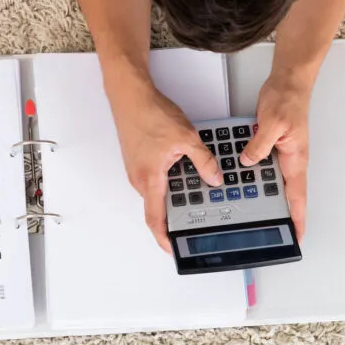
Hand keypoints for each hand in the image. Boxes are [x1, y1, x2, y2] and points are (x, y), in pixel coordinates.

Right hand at [110, 81, 222, 252]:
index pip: (155, 219)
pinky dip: (168, 178)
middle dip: (179, 211)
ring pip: (157, 190)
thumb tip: (214, 178)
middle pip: (158, 205)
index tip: (173, 249)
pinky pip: (153, 177)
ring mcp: (136, 168)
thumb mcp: (186, 138)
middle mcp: (138, 177)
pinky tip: (181, 165)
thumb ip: (203, 161)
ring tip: (194, 182)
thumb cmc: (149, 113)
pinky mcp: (137, 159)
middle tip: (199, 209)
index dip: (164, 238)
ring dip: (174, 191)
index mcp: (149, 178)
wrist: (130, 95)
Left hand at [240, 73, 311, 241]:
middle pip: (283, 191)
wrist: (287, 81)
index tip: (296, 235)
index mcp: (295, 158)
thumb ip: (259, 145)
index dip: (297, 217)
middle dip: (276, 210)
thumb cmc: (287, 99)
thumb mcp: (272, 123)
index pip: (297, 195)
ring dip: (260, 189)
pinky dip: (252, 168)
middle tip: (263, 226)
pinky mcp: (271, 143)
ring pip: (269, 177)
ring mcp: (280, 151)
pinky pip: (262, 161)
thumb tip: (248, 162)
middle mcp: (290, 158)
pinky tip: (239, 172)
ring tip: (246, 205)